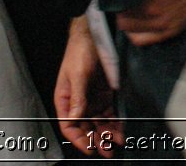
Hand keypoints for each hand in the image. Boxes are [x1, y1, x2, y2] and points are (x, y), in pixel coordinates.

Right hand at [55, 22, 120, 156]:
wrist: (94, 35)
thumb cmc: (79, 51)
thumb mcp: (77, 75)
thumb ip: (77, 98)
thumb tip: (75, 118)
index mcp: (65, 100)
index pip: (69, 126)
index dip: (78, 139)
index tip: (90, 147)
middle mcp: (78, 103)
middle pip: (86, 128)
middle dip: (96, 140)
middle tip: (106, 150)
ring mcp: (92, 100)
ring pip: (98, 123)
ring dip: (107, 134)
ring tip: (116, 143)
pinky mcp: (104, 96)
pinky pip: (109, 114)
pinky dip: (115, 123)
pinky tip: (120, 130)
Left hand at [116, 0, 185, 45]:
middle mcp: (154, 9)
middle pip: (120, 15)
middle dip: (118, 6)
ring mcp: (163, 22)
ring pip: (129, 29)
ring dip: (126, 19)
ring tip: (128, 10)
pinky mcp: (172, 30)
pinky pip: (144, 40)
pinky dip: (136, 33)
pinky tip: (137, 23)